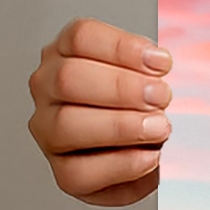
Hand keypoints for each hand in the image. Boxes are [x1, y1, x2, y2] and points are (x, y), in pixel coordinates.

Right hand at [26, 19, 171, 206]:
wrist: (145, 154)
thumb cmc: (141, 106)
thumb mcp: (147, 75)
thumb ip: (148, 67)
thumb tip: (157, 64)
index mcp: (66, 53)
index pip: (81, 37)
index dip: (123, 48)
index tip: (161, 63)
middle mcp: (48, 88)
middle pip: (68, 77)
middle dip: (122, 88)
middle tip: (161, 96)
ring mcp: (48, 131)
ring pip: (67, 124)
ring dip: (121, 126)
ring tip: (158, 128)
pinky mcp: (61, 172)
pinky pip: (80, 171)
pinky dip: (122, 164)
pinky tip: (149, 156)